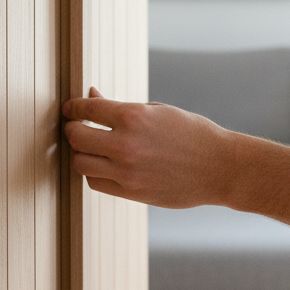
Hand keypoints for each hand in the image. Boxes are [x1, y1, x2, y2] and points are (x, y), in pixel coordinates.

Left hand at [62, 87, 235, 206]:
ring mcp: (126, 172)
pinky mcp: (131, 192)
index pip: (87, 109)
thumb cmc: (192, 133)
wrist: (219, 167)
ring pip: (80, 163)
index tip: (71, 108)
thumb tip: (92, 96)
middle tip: (77, 126)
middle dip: (73, 129)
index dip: (74, 107)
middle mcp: (125, 144)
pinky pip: (95, 182)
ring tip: (89, 147)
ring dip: (80, 153)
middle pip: (76, 137)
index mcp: (133, 116)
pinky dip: (93, 172)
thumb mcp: (158, 111)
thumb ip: (121, 107)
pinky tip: (102, 164)